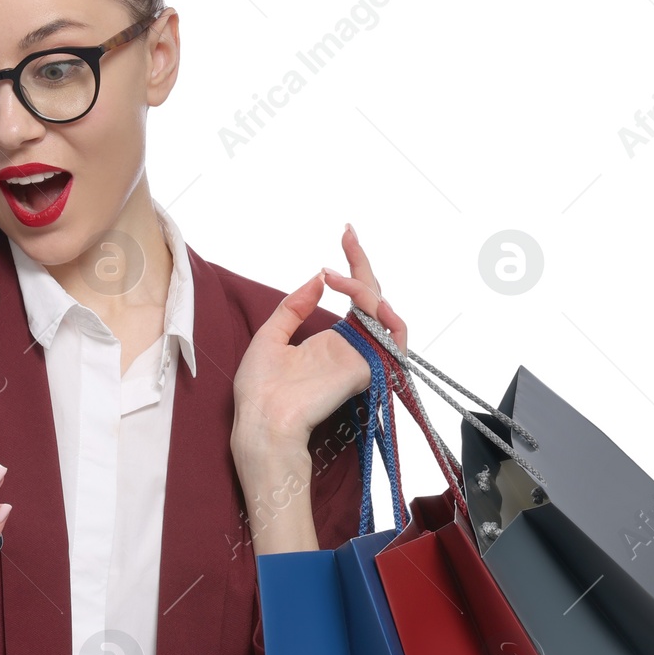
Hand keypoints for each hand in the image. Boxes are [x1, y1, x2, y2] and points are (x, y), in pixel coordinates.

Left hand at [231, 223, 407, 464]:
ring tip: (340, 279)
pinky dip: (385, 311)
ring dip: (366, 286)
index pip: (351, 299)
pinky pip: (393, 334)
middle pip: (371, 298)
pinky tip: (363, 297)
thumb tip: (317, 278)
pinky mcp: (369, 367)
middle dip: (361, 263)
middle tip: (348, 235)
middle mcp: (351, 347)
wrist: (262, 420)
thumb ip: (295, 306)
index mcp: (329, 341)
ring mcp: (362, 356)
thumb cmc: (260, 389)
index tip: (346, 234)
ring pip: (383, 310)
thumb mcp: (271, 334)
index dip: (352, 266)